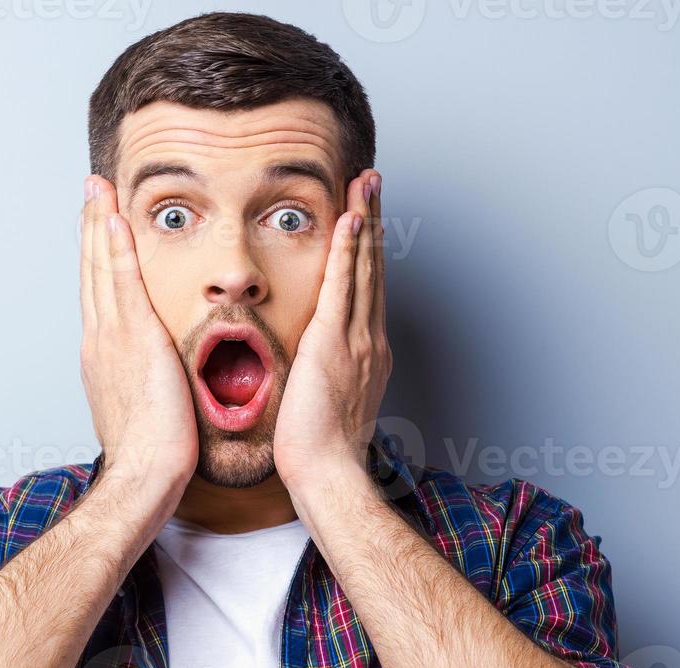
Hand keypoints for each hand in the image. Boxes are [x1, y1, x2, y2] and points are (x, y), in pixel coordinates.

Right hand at [79, 175, 197, 499]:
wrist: (143, 476)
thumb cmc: (151, 455)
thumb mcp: (144, 408)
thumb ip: (147, 382)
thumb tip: (159, 376)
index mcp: (103, 356)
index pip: (99, 294)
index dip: (96, 256)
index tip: (98, 226)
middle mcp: (100, 341)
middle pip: (91, 271)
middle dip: (91, 227)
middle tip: (90, 188)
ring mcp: (113, 339)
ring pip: (101, 269)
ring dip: (99, 223)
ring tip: (97, 188)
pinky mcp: (135, 341)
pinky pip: (123, 284)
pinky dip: (116, 250)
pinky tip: (114, 219)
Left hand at [274, 169, 391, 495]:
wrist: (326, 473)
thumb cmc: (317, 451)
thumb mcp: (322, 403)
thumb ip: (319, 377)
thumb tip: (306, 371)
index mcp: (365, 354)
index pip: (366, 291)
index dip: (367, 251)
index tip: (364, 219)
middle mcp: (369, 340)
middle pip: (373, 268)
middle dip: (374, 221)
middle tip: (372, 182)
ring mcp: (357, 340)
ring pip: (364, 268)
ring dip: (366, 221)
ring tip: (366, 183)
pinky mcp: (335, 343)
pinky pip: (344, 286)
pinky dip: (350, 250)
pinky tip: (351, 219)